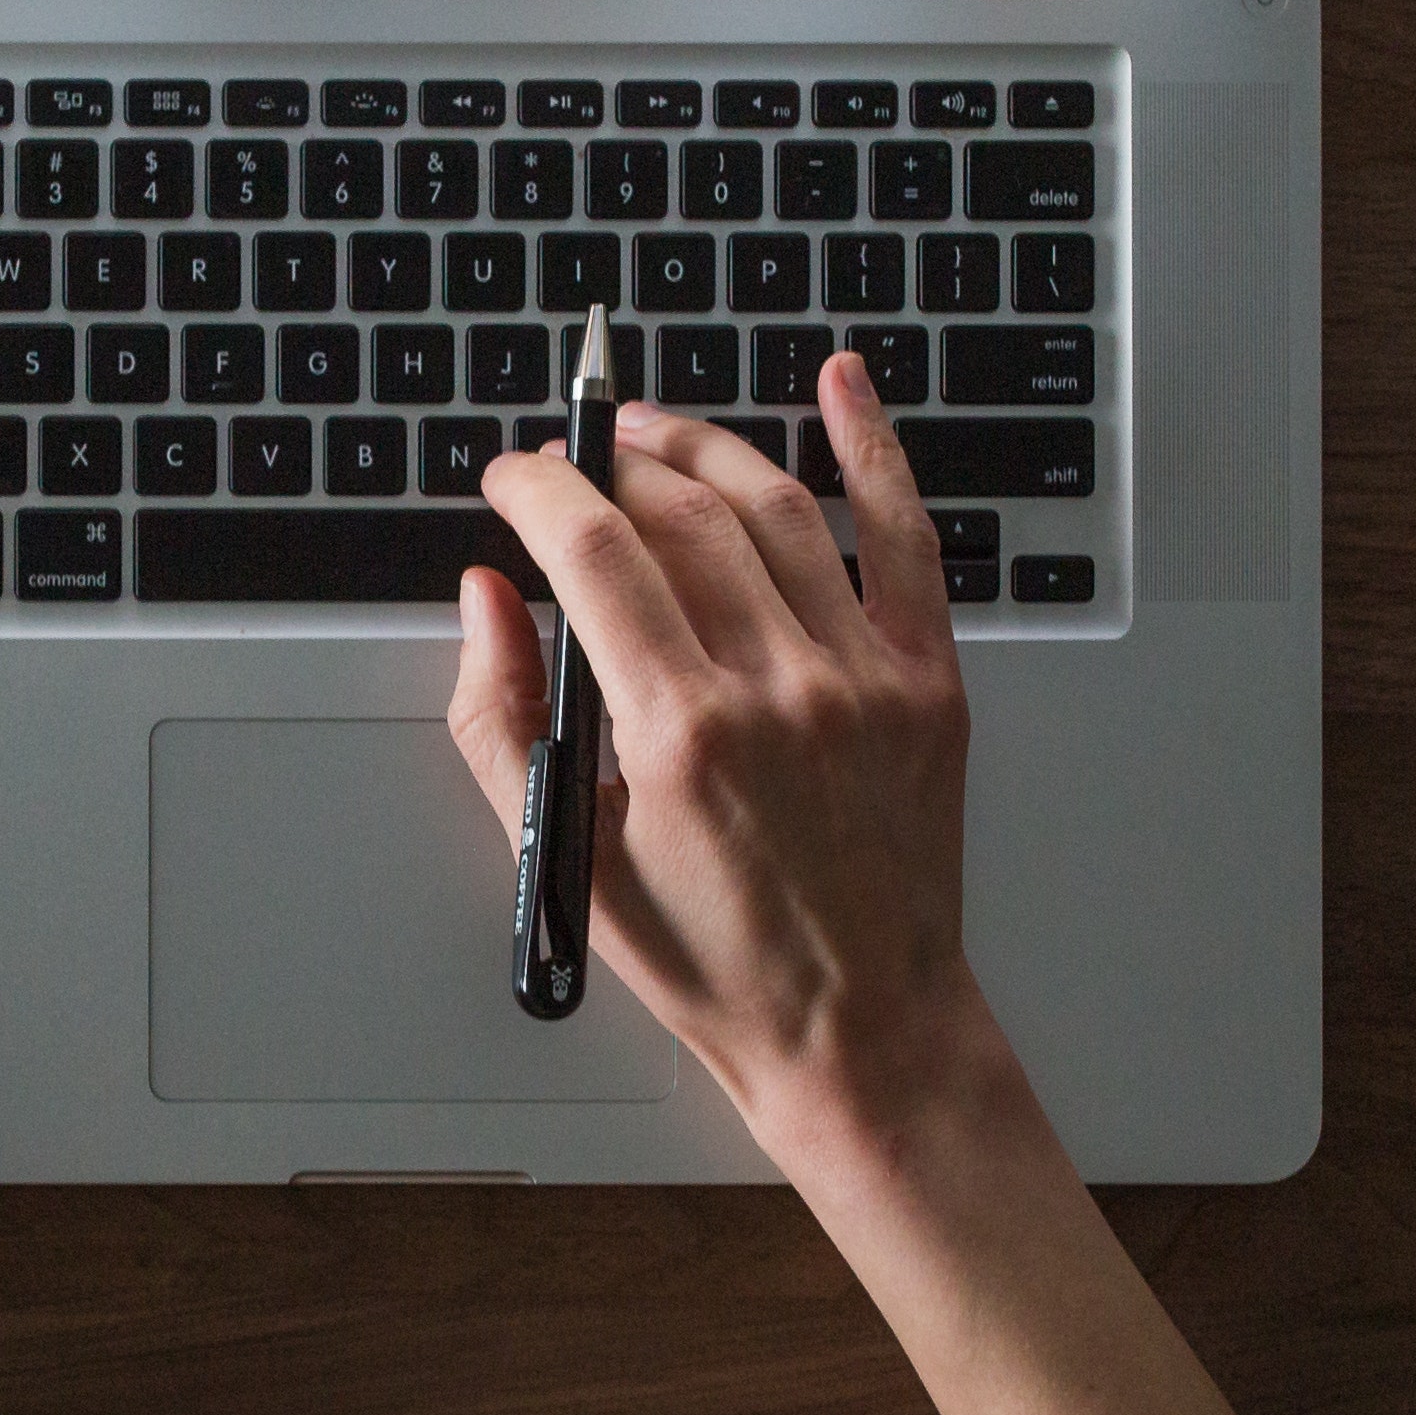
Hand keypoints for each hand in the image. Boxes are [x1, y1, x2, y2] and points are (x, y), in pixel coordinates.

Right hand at [446, 353, 1011, 1163]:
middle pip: (679, 514)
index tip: (510, 478)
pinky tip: (844, 384)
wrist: (860, 1031)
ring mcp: (865, 678)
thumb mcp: (565, 856)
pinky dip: (875, 449)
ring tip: (649, 433)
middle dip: (606, 465)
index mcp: (681, 733)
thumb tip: (485, 597)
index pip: (594, 551)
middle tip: (570, 462)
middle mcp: (780, 689)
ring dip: (701, 447)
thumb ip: (502, 717)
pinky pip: (906, 536)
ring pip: (774, 507)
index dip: (539, 489)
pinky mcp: (929, 683)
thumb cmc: (714, 963)